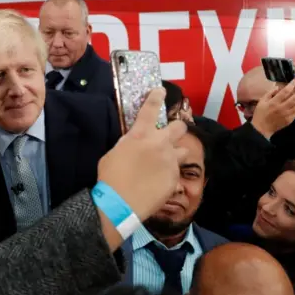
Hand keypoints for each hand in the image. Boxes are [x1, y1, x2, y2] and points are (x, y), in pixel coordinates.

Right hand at [97, 88, 187, 221]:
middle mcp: (159, 143)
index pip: (150, 108)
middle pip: (179, 127)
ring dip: (176, 152)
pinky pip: (176, 172)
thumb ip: (128, 144)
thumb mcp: (114, 153)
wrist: (120, 203)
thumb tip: (135, 144)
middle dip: (177, 128)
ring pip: (184, 150)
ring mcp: (170, 161)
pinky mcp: (174, 177)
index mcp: (140, 134)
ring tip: (168, 160)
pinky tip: (159, 181)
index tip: (160, 91)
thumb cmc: (110, 177)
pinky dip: (169, 174)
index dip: (156, 96)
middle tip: (170, 134)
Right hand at [251, 79, 294, 138]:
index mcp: (273, 103)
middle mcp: (281, 108)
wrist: (261, 128)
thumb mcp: (261, 101)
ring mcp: (286, 114)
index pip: (285, 91)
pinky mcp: (289, 120)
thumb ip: (269, 93)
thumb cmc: (260, 114)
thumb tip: (277, 87)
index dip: (292, 84)